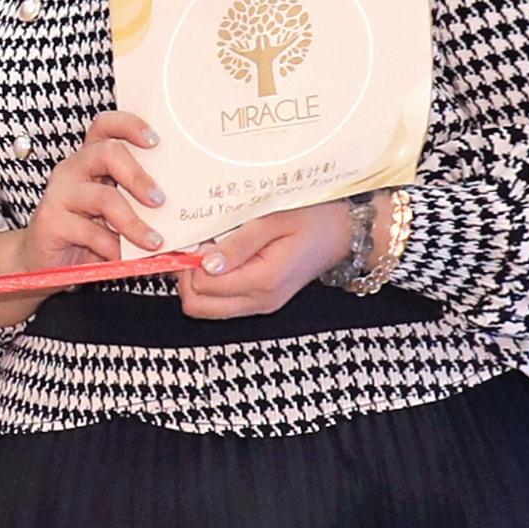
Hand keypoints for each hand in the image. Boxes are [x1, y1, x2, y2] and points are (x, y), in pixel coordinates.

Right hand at [0, 115, 160, 328]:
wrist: (44, 261)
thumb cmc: (89, 232)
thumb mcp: (119, 213)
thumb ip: (145, 207)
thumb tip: (193, 219)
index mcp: (91, 158)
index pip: (106, 125)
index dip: (130, 125)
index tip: (156, 140)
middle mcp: (73, 168)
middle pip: (106, 152)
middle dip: (139, 176)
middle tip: (161, 201)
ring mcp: (60, 193)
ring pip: (103, 197)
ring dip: (134, 222)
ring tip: (154, 242)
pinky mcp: (50, 220)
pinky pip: (89, 231)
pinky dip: (113, 248)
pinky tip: (124, 260)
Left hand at [183, 196, 364, 319]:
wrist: (343, 233)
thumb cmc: (312, 219)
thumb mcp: (273, 219)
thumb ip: (238, 244)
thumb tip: (204, 263)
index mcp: (264, 280)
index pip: (202, 286)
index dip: (189, 262)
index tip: (196, 238)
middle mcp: (261, 300)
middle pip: (197, 306)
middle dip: (186, 277)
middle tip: (195, 247)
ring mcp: (261, 305)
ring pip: (206, 308)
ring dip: (197, 282)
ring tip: (208, 251)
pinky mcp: (261, 302)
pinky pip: (221, 304)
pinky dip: (210, 286)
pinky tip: (220, 261)